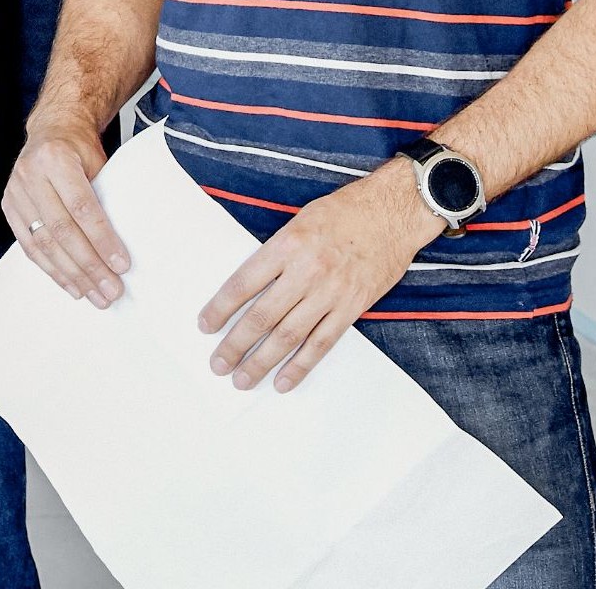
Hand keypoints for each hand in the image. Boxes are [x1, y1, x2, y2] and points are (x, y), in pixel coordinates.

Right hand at [3, 112, 130, 306]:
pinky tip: (72, 284)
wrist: (51, 129)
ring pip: (44, 243)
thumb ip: (105, 197)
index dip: (102, 238)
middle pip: (62, 230)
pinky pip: (29, 246)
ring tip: (96, 295)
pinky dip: (52, 269)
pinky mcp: (10, 206)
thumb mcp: (98, 162)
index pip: (81, 206)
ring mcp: (16, 191)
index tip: (121, 264)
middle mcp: (31, 173)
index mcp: (56, 158)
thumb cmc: (80, 148)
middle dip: (89, 265)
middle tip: (111, 290)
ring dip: (72, 275)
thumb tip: (121, 246)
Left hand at [198, 164, 438, 391]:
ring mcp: (330, 293)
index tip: (204, 325)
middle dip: (236, 344)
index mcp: (286, 245)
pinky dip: (301, 365)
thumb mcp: (298, 221)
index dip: (221, 307)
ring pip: (289, 336)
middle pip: (262, 315)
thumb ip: (275, 253)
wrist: (391, 214)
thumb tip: (249, 285)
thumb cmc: (341, 213)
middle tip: (218, 364)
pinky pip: (321, 343)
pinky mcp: (352, 308)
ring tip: (242, 379)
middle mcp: (306, 272)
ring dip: (263, 361)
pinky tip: (284, 381)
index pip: (243, 283)